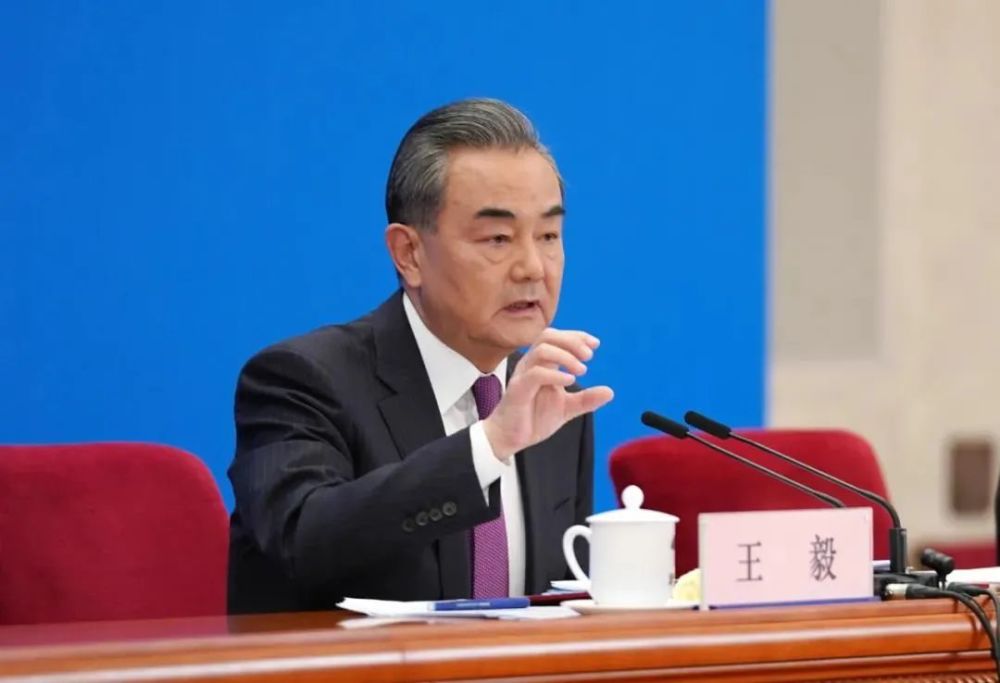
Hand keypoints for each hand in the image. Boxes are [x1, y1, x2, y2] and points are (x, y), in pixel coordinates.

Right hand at [482, 328, 613, 458]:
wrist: (511, 438)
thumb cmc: (534, 418)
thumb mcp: (567, 408)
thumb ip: (586, 399)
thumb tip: (610, 392)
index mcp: (542, 363)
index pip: (557, 337)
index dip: (577, 336)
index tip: (595, 344)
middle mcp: (531, 364)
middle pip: (548, 336)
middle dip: (571, 341)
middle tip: (589, 356)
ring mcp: (523, 375)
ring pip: (541, 350)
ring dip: (565, 355)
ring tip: (582, 370)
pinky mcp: (518, 389)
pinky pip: (536, 374)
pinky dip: (555, 374)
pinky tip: (571, 381)